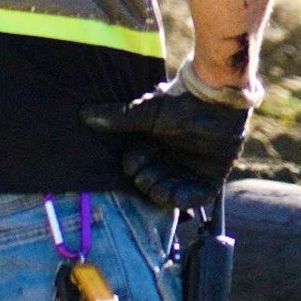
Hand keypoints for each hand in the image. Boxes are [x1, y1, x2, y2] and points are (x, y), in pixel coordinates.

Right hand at [80, 77, 250, 209]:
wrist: (215, 101)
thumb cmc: (179, 103)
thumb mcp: (146, 112)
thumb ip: (118, 117)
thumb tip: (84, 114)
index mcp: (153, 144)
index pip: (137, 164)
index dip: (133, 166)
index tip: (132, 162)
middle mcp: (170, 158)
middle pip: (151, 181)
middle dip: (146, 181)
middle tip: (147, 174)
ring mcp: (190, 168)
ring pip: (171, 193)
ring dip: (163, 194)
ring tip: (160, 189)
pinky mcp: (211, 176)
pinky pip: (198, 196)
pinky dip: (187, 199)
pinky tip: (177, 194)